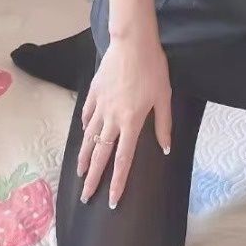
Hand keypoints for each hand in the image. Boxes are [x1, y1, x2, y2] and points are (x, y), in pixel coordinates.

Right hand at [76, 25, 171, 207]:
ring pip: (89, 137)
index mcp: (131, 122)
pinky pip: (87, 116)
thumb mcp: (164, 96)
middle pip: (100, 155)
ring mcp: (100, 106)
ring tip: (80, 173)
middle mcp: (112, 119)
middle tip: (85, 198)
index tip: (111, 202)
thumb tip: (165, 149)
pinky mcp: (93, 93)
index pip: (122, 160)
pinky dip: (85, 128)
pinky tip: (84, 134)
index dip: (117, 183)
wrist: (132, 43)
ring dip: (84, 157)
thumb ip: (163, 124)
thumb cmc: (152, 68)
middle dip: (93, 179)